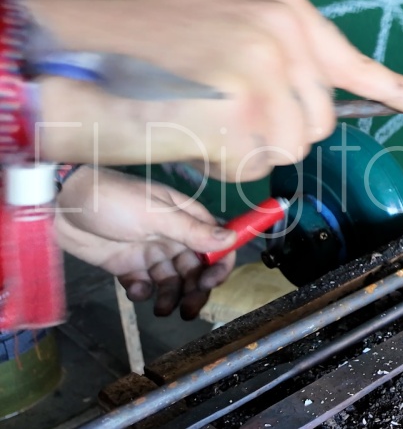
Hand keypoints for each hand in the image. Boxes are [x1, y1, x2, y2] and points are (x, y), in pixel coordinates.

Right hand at [22, 0, 402, 179]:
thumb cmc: (133, 42)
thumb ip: (273, 52)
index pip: (350, 58)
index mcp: (281, 4)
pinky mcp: (248, 116)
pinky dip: (222, 162)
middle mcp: (285, 32)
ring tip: (196, 114)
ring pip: (291, 147)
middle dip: (274, 129)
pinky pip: (256, 165)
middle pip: (319, 119)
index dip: (389, 86)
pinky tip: (186, 129)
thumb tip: (312, 101)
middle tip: (216, 107)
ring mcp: (269, 73)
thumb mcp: (219, 23)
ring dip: (246, 148)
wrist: (70, 54)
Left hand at [55, 166, 238, 319]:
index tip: (210, 282)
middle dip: (195, 290)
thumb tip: (231, 239)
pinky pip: (144, 284)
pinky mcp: (127, 265)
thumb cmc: (113, 200)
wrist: (61, 204)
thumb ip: (192, 230)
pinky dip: (143, 292)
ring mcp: (150, 251)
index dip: (219, 264)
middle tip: (188, 310)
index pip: (216, 243)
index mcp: (186, 218)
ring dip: (171, 296)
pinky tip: (136, 289)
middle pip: (196, 268)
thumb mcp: (155, 214)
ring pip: (172, 280)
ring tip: (161, 309)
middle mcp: (173, 236)